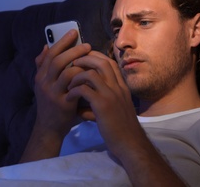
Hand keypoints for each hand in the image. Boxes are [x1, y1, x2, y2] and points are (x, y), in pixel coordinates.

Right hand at [34, 30, 90, 139]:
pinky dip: (83, 77)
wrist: (49, 128)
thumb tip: (46, 46)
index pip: (50, 54)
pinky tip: (91, 73)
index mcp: (40, 76)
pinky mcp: (63, 103)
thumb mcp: (44, 84)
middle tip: (86, 44)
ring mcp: (52, 93)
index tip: (74, 32)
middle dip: (72, 49)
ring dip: (79, 62)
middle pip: (57, 60)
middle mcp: (44, 83)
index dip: (62, 42)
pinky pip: (74, 86)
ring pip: (65, 71)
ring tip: (91, 56)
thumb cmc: (51, 103)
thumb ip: (44, 66)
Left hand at [66, 50, 184, 185]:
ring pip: (92, 73)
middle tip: (72, 64)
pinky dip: (74, 91)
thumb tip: (83, 93)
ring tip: (69, 83)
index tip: (83, 59)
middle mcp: (118, 87)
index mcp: (121, 86)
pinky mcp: (103, 105)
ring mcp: (111, 95)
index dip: (95, 57)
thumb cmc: (121, 127)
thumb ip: (103, 96)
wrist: (130, 143)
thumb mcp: (116, 106)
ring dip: (76, 75)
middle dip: (85, 59)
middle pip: (102, 62)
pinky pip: (84, 90)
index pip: (110, 62)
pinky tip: (69, 97)